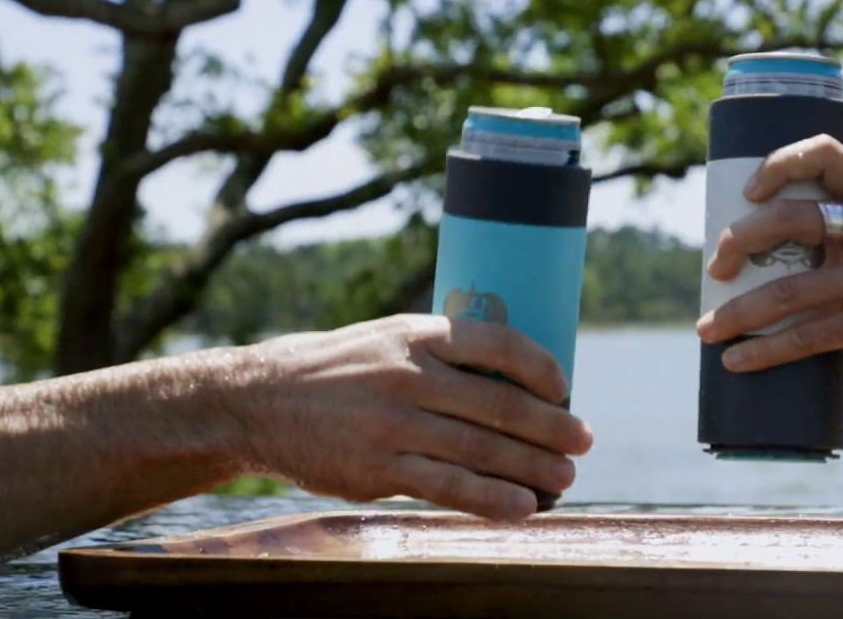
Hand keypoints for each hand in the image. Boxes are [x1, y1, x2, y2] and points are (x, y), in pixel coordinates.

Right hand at [237, 314, 592, 520]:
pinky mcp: (375, 470)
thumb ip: (443, 355)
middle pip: (499, 404)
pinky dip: (490, 499)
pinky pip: (446, 486)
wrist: (259, 402)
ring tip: (565, 478)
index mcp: (418, 335)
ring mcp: (392, 425)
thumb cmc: (340, 371)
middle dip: (551, 426)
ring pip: (480, 449)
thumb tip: (514, 381)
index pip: (497, 343)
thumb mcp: (388, 340)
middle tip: (583, 440)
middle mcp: (408, 376)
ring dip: (532, 467)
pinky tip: (521, 508)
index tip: (565, 387)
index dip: (540, 367)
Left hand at [695, 134, 842, 388]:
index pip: (824, 153)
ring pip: (785, 290)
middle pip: (787, 220)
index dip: (778, 164)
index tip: (748, 191)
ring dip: (736, 312)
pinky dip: (762, 350)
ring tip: (707, 328)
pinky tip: (737, 359)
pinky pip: (804, 336)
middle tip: (716, 269)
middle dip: (737, 243)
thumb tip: (777, 250)